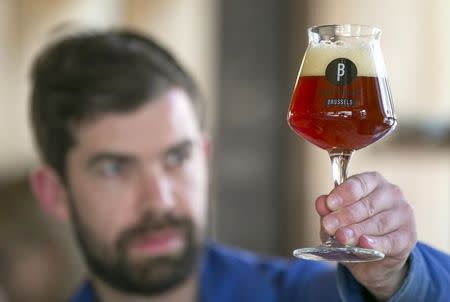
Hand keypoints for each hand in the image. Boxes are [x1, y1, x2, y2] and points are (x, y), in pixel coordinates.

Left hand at [315, 172, 416, 300]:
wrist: (375, 259)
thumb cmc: (355, 228)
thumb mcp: (338, 219)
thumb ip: (329, 210)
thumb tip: (321, 203)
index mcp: (373, 182)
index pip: (359, 183)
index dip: (344, 193)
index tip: (329, 203)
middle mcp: (391, 194)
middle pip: (367, 204)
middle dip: (345, 215)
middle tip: (329, 225)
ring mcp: (403, 214)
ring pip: (378, 223)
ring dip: (357, 230)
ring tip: (341, 237)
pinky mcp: (408, 236)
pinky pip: (391, 240)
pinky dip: (376, 243)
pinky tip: (365, 243)